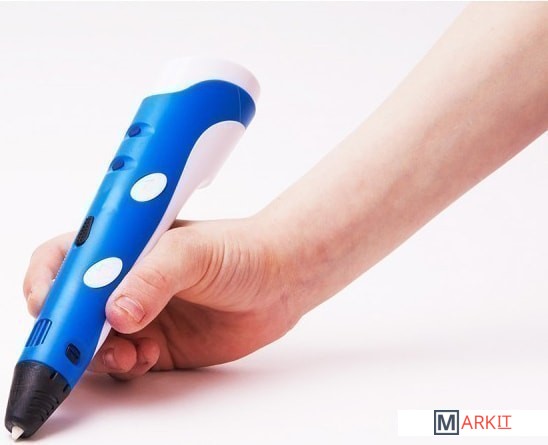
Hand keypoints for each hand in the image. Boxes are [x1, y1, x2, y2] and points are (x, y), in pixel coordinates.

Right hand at [23, 217, 300, 379]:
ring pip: (93, 343)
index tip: (52, 304)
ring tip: (125, 352)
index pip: (64, 259)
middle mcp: (125, 281)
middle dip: (66, 329)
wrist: (279, 281)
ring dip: (96, 354)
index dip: (47, 281)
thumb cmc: (239, 250)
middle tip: (77, 344)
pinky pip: (124, 363)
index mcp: (124, 246)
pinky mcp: (158, 344)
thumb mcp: (192, 252)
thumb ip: (153, 278)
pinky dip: (125, 365)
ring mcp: (140, 315)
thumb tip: (116, 312)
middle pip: (70, 308)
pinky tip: (148, 356)